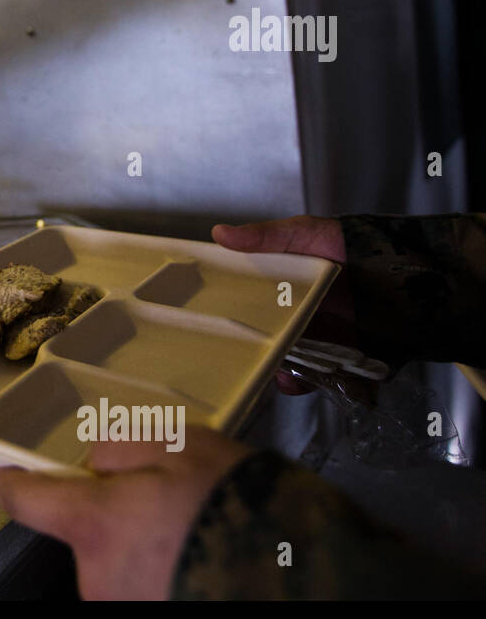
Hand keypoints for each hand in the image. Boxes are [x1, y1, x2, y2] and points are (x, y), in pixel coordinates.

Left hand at [0, 427, 253, 599]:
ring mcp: (123, 607)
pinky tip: (202, 560)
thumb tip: (92, 462)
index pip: (25, 501)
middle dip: (115, 515)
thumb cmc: (242, 508)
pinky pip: (144, 586)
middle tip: (166, 501)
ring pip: (118, 562)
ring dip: (144, 547)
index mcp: (94, 525)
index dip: (13, 482)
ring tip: (197, 534)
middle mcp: (97, 578)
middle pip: (86, 534)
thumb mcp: (183, 447)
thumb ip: (121, 450)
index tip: (6, 475)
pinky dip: (166, 571)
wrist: (307, 577)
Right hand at [212, 214, 353, 392]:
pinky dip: (320, 385)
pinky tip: (307, 382)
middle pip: (272, 345)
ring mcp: (324, 342)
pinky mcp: (348, 358)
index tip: (220, 333)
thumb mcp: (300, 233)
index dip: (236, 326)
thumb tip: (220, 232)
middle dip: (260, 357)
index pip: (252, 316)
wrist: (400, 261)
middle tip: (250, 361)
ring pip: (296, 366)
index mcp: (283, 297)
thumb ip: (264, 237)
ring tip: (280, 375)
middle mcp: (300, 322)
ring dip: (286, 374)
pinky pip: (330, 379)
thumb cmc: (346, 243)